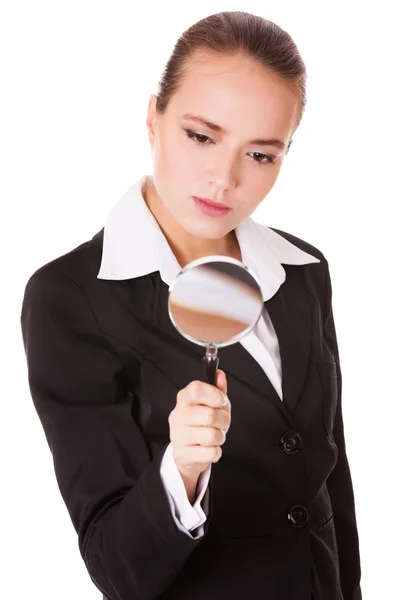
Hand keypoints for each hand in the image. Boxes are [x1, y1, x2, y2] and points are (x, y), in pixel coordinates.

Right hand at [168, 369, 230, 496]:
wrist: (187, 452)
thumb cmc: (201, 423)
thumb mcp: (211, 404)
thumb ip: (217, 389)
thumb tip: (220, 374)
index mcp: (184, 399)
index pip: (196, 389)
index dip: (214, 395)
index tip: (221, 401)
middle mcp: (178, 415)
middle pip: (210, 415)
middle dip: (224, 420)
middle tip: (222, 422)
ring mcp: (178, 435)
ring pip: (212, 435)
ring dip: (220, 437)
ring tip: (214, 436)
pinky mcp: (184, 454)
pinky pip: (211, 452)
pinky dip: (216, 452)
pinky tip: (208, 448)